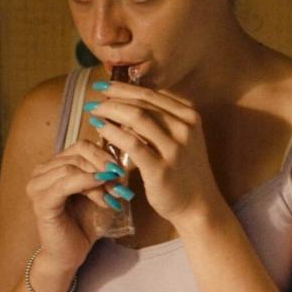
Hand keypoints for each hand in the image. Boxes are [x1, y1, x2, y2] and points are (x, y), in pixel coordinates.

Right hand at [25, 139, 121, 270]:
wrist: (70, 253)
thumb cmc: (84, 222)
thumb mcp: (99, 191)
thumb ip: (105, 173)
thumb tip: (120, 158)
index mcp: (54, 165)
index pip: (82, 146)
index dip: (105, 155)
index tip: (121, 170)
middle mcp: (41, 172)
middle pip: (78, 154)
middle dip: (104, 167)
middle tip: (120, 183)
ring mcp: (37, 186)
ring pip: (73, 166)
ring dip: (98, 179)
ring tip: (112, 195)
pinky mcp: (41, 202)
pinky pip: (65, 183)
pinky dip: (87, 183)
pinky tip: (102, 192)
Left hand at [87, 82, 226, 224]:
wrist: (198, 205)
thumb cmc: (184, 171)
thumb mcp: (180, 139)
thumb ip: (161, 121)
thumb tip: (126, 103)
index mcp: (189, 116)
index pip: (152, 94)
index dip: (125, 87)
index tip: (105, 85)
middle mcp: (185, 128)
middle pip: (143, 102)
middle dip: (114, 97)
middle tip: (94, 98)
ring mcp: (175, 148)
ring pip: (137, 118)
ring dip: (110, 111)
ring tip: (93, 111)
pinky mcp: (161, 168)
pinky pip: (132, 144)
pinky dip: (113, 133)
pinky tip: (100, 129)